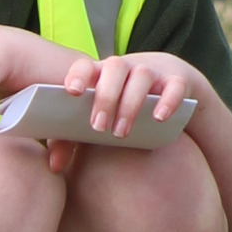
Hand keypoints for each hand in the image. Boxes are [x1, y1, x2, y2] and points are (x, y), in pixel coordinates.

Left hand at [60, 47, 207, 144]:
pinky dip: (167, 100)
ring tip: (121, 133)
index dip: (78, 75)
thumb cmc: (120, 106)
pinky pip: (175, 86)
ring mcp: (154, 72)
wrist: (168, 86)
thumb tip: (53, 166)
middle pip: (115, 67)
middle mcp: (127, 68)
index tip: (72, 92)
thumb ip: (72, 140)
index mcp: (101, 74)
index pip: (87, 65)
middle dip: (105, 97)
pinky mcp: (178, 82)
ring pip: (142, 76)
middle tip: (98, 128)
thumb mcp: (97, 118)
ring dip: (130, 104)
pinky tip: (159, 118)